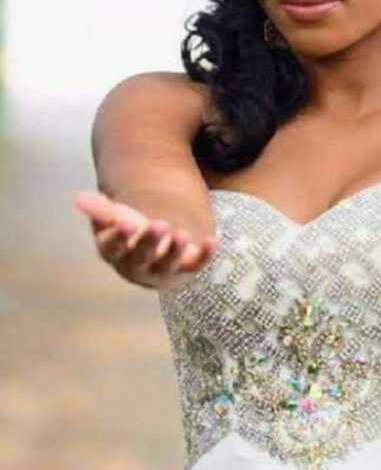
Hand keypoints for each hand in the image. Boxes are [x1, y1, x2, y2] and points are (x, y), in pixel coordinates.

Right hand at [73, 189, 217, 289]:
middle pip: (141, 258)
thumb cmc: (130, 231)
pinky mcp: (185, 271)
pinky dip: (204, 255)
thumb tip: (79, 197)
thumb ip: (99, 208)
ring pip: (167, 265)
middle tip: (159, 224)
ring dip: (174, 251)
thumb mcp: (114, 218)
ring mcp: (162, 272)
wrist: (157, 248)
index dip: (119, 238)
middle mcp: (136, 268)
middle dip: (149, 243)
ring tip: (180, 233)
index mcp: (115, 254)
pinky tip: (211, 240)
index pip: (113, 249)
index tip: (125, 223)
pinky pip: (195, 266)